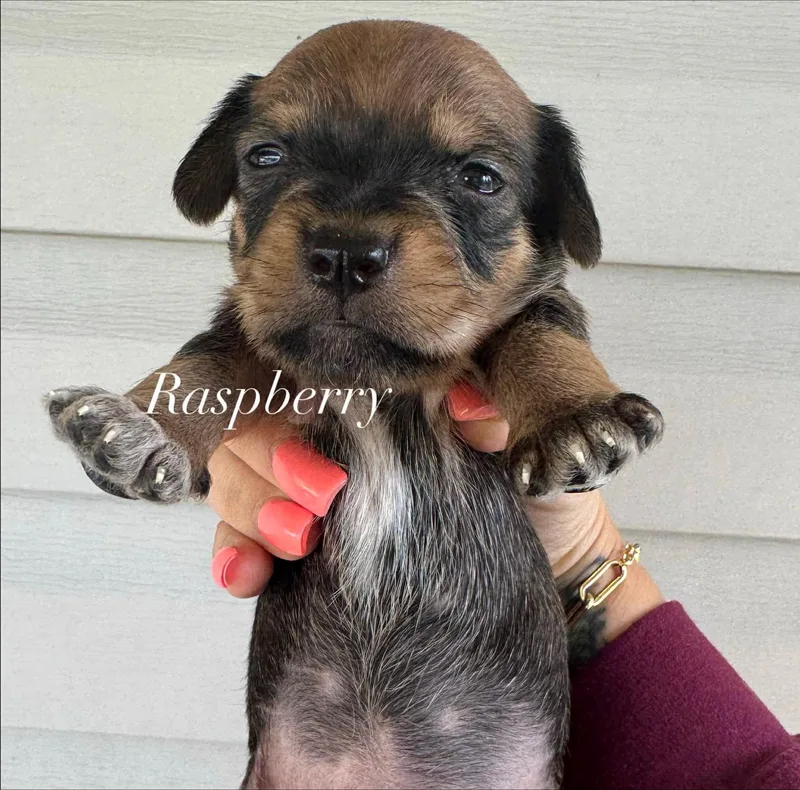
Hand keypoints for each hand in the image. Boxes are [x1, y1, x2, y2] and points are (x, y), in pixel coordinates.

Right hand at [208, 382, 662, 647]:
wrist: (550, 562)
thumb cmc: (535, 486)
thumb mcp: (523, 438)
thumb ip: (490, 407)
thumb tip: (466, 406)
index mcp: (375, 388)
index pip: (298, 362)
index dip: (281, 375)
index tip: (309, 406)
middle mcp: (329, 428)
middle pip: (252, 417)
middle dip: (272, 452)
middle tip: (323, 491)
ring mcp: (305, 485)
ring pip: (233, 472)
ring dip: (252, 504)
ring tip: (298, 538)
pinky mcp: (299, 543)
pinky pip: (237, 539)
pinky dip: (234, 555)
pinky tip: (248, 576)